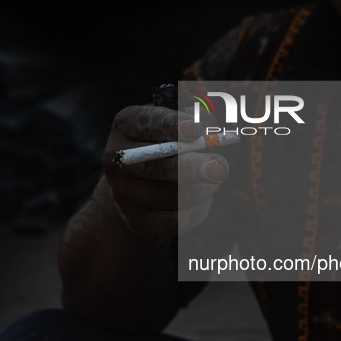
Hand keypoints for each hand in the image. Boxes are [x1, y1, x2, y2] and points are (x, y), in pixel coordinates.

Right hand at [103, 105, 228, 237]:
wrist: (137, 184)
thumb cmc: (163, 145)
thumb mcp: (174, 123)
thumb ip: (194, 119)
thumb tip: (210, 127)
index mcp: (125, 126)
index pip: (147, 124)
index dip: (173, 126)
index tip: (196, 131)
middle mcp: (119, 161)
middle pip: (156, 167)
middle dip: (193, 167)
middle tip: (220, 168)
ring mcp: (124, 194)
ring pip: (175, 196)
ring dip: (204, 189)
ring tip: (214, 180)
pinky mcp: (137, 221)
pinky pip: (179, 221)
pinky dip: (200, 209)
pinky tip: (203, 198)